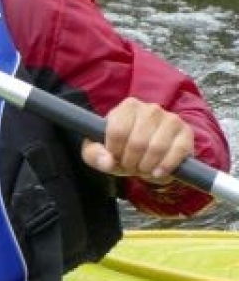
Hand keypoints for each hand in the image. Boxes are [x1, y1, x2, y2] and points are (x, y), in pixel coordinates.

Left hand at [81, 97, 195, 183]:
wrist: (147, 156)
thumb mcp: (100, 152)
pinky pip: (177, 152)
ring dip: (146, 166)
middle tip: (130, 166)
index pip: (117, 131)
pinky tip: (157, 172)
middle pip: (137, 142)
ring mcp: (171, 119)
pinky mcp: (186, 133)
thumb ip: (94, 155)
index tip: (115, 157)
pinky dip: (165, 167)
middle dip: (131, 162)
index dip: (115, 151)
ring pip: (156, 148)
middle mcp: (151, 109)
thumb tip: (107, 161)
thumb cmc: (121, 150)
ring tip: (142, 168)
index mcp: (127, 108)